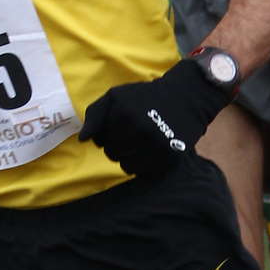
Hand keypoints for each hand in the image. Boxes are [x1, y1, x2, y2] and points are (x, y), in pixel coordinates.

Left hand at [78, 55, 235, 179]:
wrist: (187, 96)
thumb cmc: (146, 97)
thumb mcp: (116, 96)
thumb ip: (95, 114)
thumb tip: (83, 139)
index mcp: (123, 115)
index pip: (101, 142)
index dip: (106, 137)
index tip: (118, 129)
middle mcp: (140, 131)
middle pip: (113, 155)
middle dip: (117, 148)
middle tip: (131, 136)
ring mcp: (156, 145)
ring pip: (128, 168)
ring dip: (130, 159)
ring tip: (140, 144)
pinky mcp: (170, 156)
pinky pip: (146, 173)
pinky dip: (145, 165)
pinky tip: (151, 150)